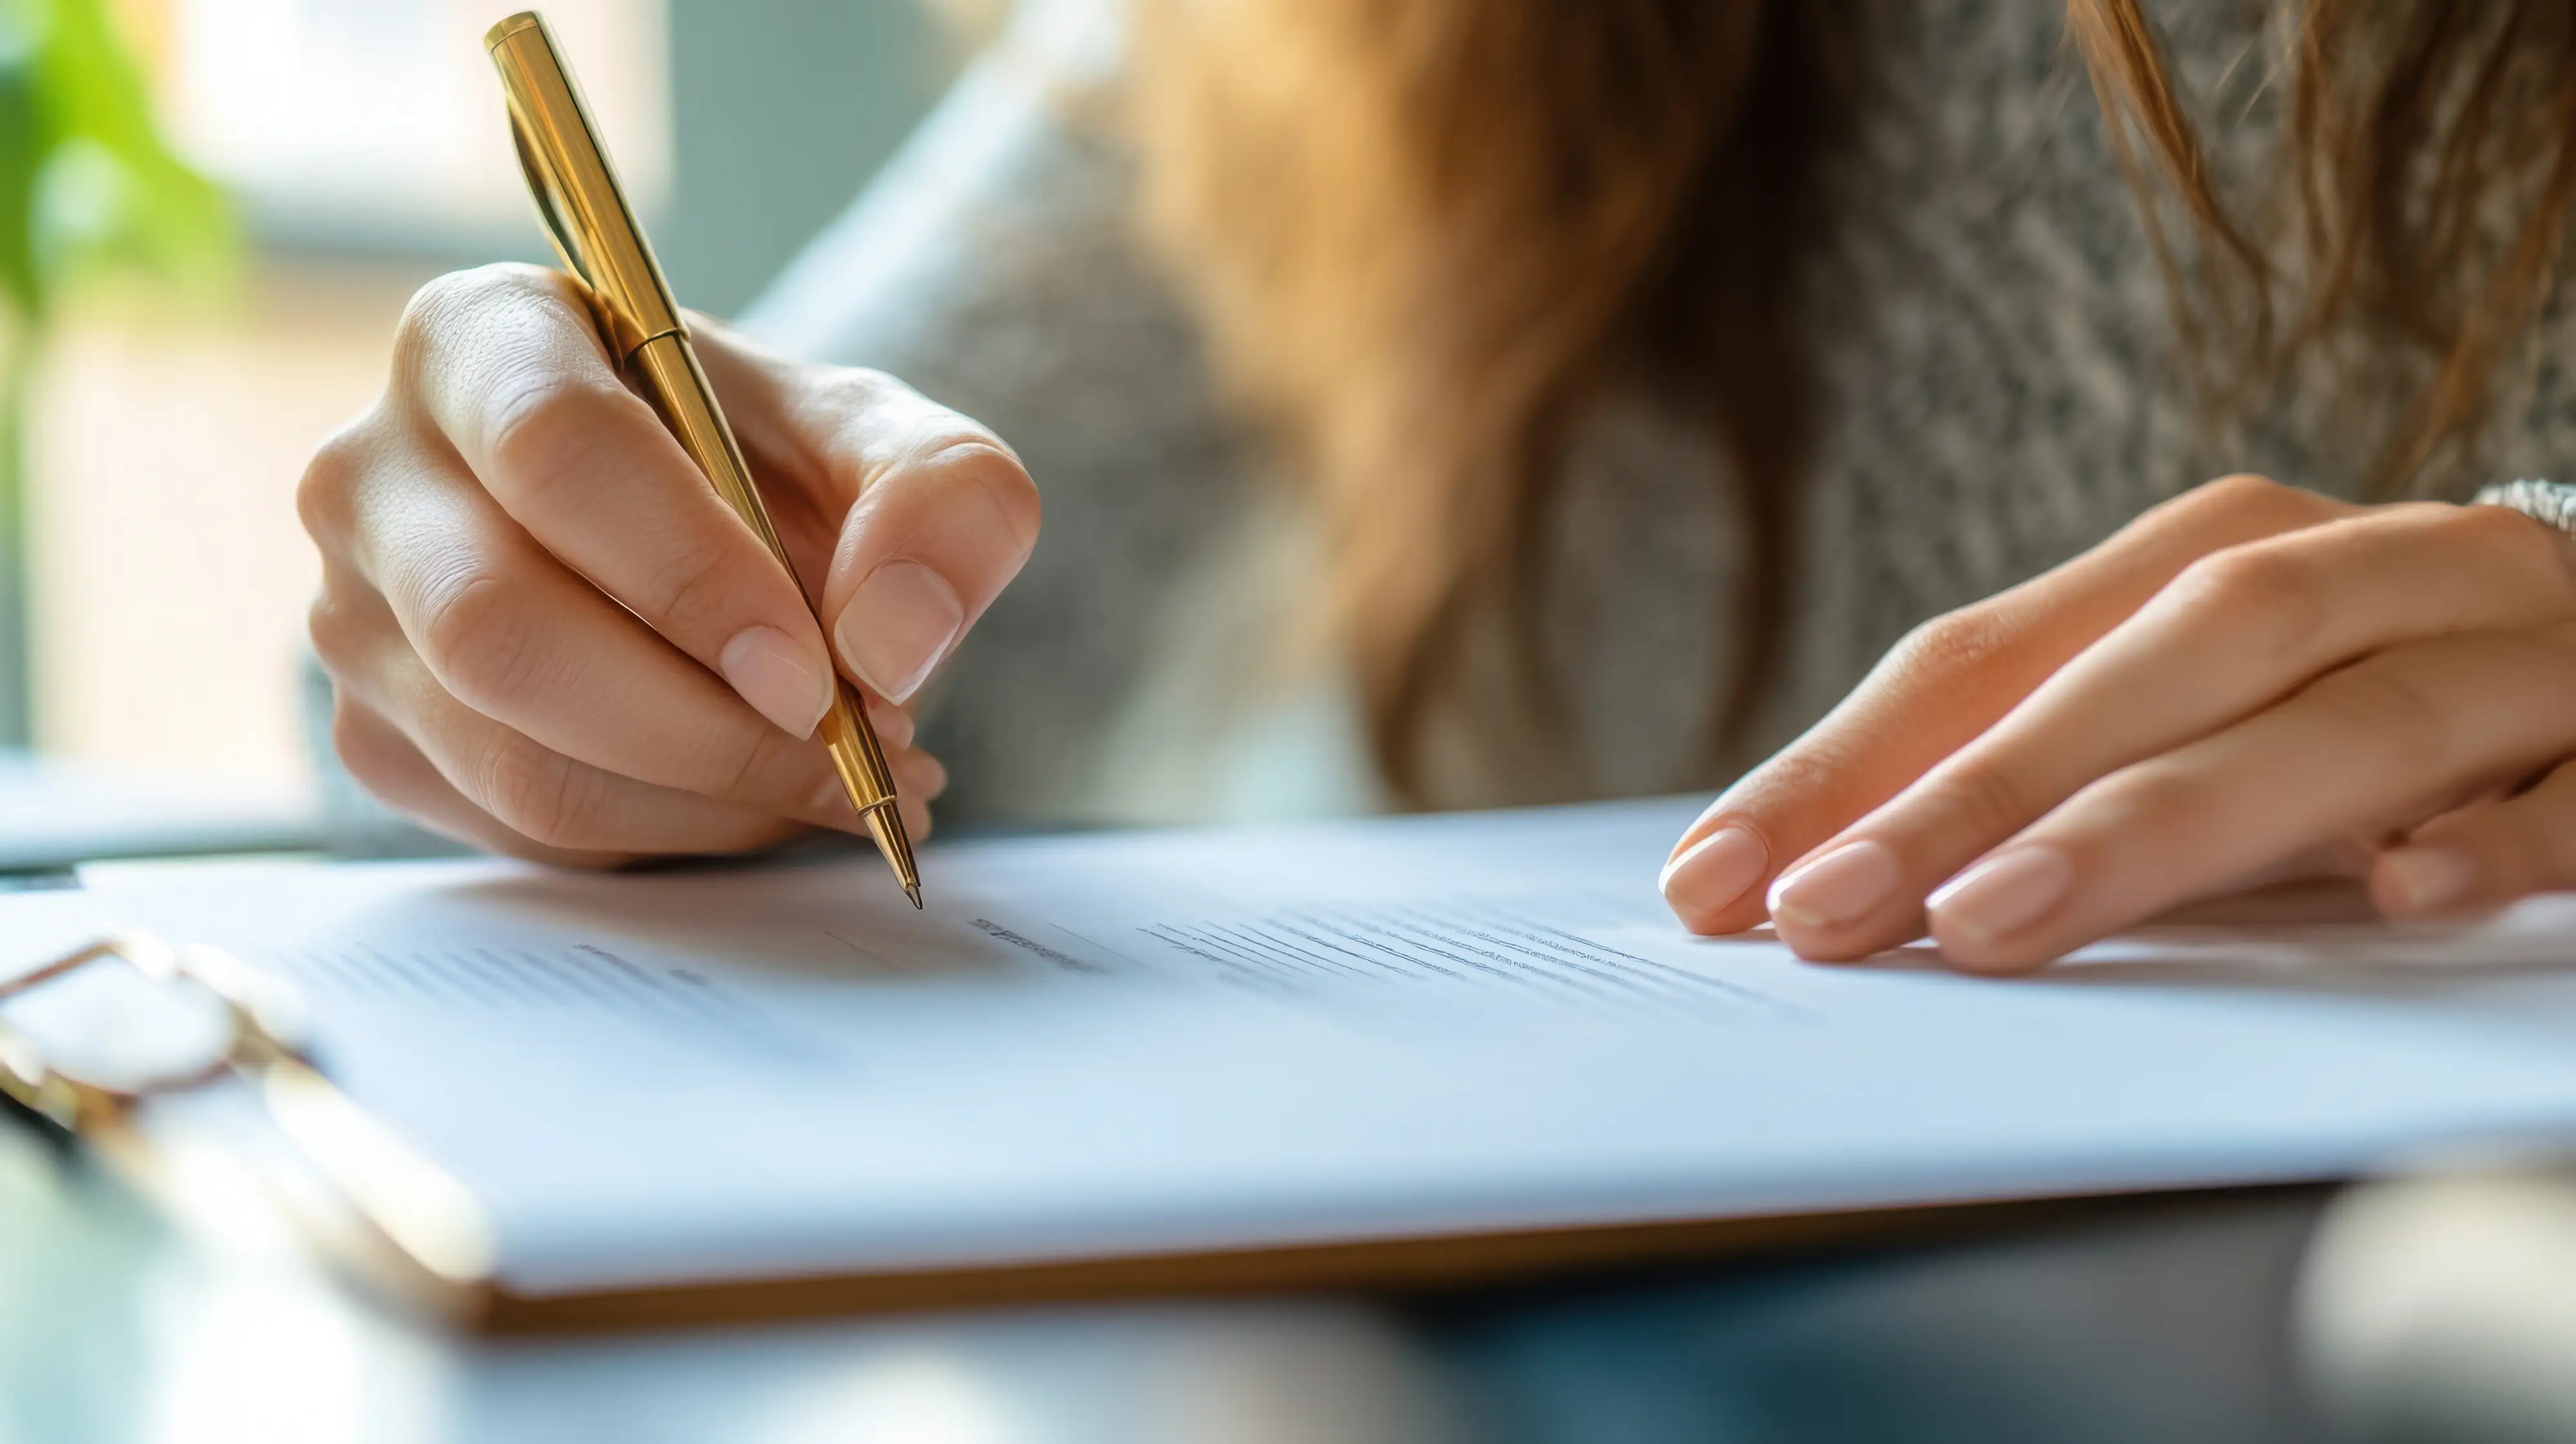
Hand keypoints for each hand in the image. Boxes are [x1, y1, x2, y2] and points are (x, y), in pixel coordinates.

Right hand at [300, 264, 1038, 864]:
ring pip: (513, 758)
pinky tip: (767, 800)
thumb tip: (890, 648)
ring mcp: (354, 615)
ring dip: (709, 800)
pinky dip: (671, 838)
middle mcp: (373, 471)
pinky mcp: (378, 737)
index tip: (816, 672)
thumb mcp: (896, 445)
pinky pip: (519, 832)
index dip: (690, 577)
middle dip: (705, 726)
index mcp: (481, 337)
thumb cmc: (778, 469)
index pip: (555, 452)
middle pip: (504, 631)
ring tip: (848, 784)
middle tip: (855, 750)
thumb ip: (940, 502)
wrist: (717, 539)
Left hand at [1659, 473, 2575, 970]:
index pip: (1994, 652)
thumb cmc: (2368, 704)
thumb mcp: (2191, 717)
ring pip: (2336, 723)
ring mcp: (2515, 653)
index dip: (1847, 764)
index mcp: (2219, 553)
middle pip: (2156, 666)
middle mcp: (2366, 572)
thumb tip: (1819, 876)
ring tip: (2001, 922)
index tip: (1713, 881)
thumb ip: (2048, 773)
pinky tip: (2401, 896)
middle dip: (1978, 792)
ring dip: (2161, 821)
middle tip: (1827, 914)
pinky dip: (2495, 837)